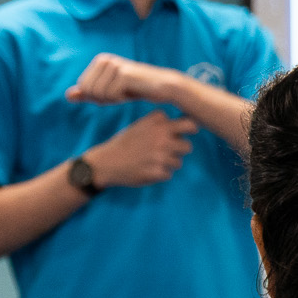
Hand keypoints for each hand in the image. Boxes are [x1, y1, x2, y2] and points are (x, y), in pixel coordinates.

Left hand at [67, 53, 177, 105]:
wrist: (164, 87)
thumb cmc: (137, 89)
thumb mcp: (109, 92)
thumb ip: (88, 93)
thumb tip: (67, 96)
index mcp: (100, 60)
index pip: (83, 87)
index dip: (97, 96)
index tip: (114, 92)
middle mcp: (105, 59)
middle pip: (88, 90)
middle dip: (103, 98)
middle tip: (122, 94)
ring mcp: (114, 65)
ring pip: (98, 94)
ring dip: (112, 99)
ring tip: (128, 92)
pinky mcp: (123, 74)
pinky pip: (110, 95)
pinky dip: (120, 99)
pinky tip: (133, 92)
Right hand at [84, 111, 198, 187]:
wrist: (106, 162)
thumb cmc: (126, 142)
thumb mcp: (142, 125)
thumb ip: (162, 123)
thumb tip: (191, 122)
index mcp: (159, 123)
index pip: (191, 125)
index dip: (188, 130)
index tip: (184, 133)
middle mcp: (162, 137)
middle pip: (188, 146)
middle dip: (179, 150)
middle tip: (165, 152)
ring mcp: (160, 155)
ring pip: (178, 162)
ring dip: (167, 164)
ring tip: (150, 161)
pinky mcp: (158, 172)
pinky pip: (168, 174)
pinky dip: (159, 174)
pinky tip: (145, 169)